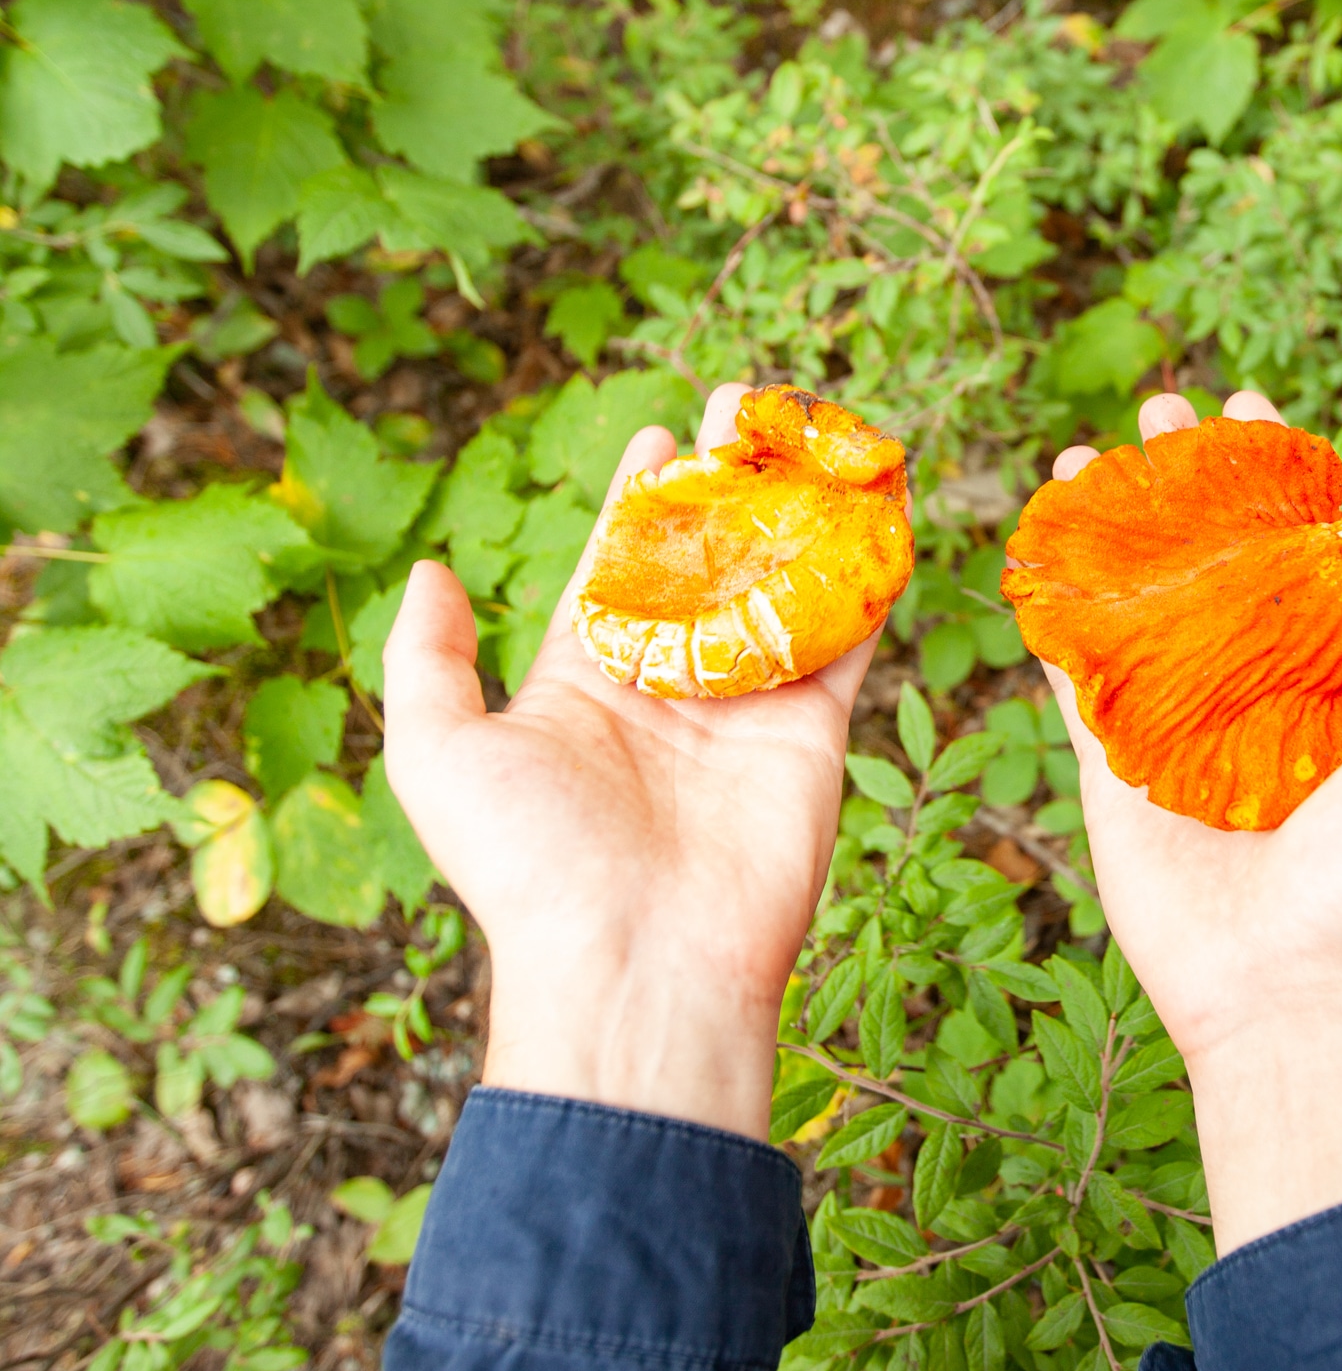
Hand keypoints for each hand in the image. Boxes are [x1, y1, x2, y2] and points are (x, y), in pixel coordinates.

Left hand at [383, 384, 878, 1136]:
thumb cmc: (531, 865)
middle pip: (706, 561)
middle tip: (747, 405)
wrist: (637, 965)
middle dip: (727, 483)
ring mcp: (746, 707)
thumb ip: (428, 659)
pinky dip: (870, 570)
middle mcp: (668, 688)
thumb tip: (429, 569)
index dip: (638, 503)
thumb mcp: (441, 754)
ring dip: (801, 507)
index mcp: (582, 684)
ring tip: (814, 432)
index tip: (660, 437)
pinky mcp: (814, 730)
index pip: (615, 571)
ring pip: (781, 582)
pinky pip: (846, 635)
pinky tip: (885, 503)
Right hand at [1041, 391, 1341, 1252]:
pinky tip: (1035, 544)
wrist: (1297, 992)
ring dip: (1106, 527)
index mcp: (1333, 679)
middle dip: (1182, 482)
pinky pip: (1074, 673)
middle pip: (1209, 560)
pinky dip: (1052, 610)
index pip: (1302, 551)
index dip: (1276, 477)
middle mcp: (1254, 692)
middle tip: (1161, 410)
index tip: (1254, 410)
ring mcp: (1177, 726)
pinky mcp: (1112, 767)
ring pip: (1133, 602)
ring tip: (1081, 455)